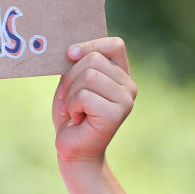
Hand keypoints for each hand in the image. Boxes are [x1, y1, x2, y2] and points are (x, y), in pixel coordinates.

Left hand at [52, 37, 135, 166]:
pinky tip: (78, 118)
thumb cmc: (71, 114)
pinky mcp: (116, 114)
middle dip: (70, 77)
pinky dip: (72, 106)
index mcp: (120, 74)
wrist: (74, 148)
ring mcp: (126, 99)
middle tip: (66, 97)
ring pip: (89, 76)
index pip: (115, 45)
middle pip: (94, 59)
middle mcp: (128, 85)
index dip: (90, 45)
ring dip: (70, 94)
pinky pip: (85, 95)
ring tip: (73, 109)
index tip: (69, 55)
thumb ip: (77, 65)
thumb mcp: (72, 82)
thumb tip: (72, 50)